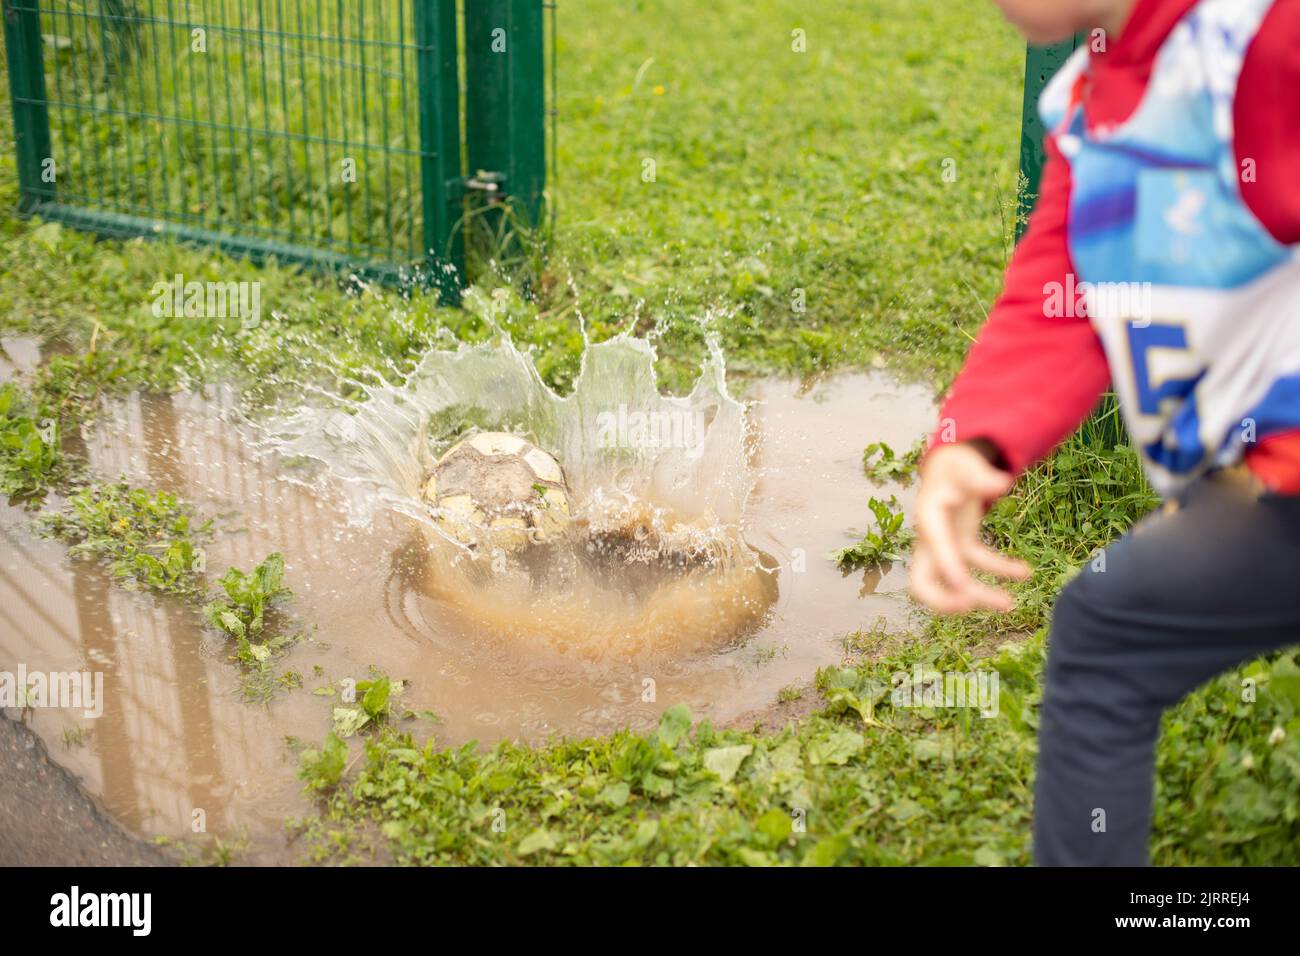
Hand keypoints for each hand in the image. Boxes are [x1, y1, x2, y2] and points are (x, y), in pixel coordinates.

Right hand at [909, 442, 1029, 613]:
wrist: (951, 465)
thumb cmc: (957, 465)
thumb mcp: (966, 465)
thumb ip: (981, 476)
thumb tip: (1002, 483)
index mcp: (928, 516)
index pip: (933, 548)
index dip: (948, 569)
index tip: (965, 593)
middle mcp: (930, 538)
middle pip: (922, 580)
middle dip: (941, 600)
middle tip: (967, 607)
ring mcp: (946, 545)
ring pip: (954, 581)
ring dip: (980, 595)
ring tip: (1010, 605)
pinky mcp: (962, 544)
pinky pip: (979, 564)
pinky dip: (1000, 570)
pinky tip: (1025, 572)